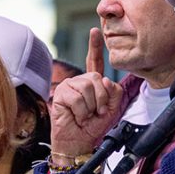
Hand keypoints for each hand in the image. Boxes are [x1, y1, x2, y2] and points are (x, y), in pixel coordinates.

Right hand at [49, 28, 121, 155]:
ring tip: (85, 115)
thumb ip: (113, 92)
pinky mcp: (60, 93)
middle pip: (97, 78)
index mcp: (93, 83)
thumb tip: (104, 80)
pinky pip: (78, 98)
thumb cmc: (93, 127)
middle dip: (101, 99)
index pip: (95, 61)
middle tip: (95, 112)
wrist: (79, 142)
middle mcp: (80, 81)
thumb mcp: (112, 109)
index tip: (95, 31)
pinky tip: (76, 116)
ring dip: (91, 107)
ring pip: (88, 87)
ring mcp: (69, 86)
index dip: (95, 46)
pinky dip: (81, 111)